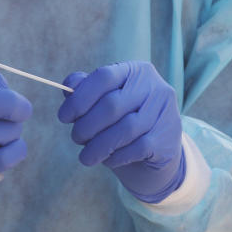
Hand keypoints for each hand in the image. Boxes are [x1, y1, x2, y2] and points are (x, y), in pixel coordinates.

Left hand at [57, 61, 184, 202]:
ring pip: (124, 129)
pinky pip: (137, 148)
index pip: (104, 77)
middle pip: (111, 105)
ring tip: (86, 156)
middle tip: (76, 138)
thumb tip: (69, 86)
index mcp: (136, 71)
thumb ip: (85, 91)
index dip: (79, 98)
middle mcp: (154, 87)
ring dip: (98, 146)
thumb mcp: (103, 103)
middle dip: (86, 126)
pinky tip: (108, 160)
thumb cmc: (122, 121)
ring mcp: (165, 112)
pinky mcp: (167, 138)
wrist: (156, 151)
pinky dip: (116, 157)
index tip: (63, 117)